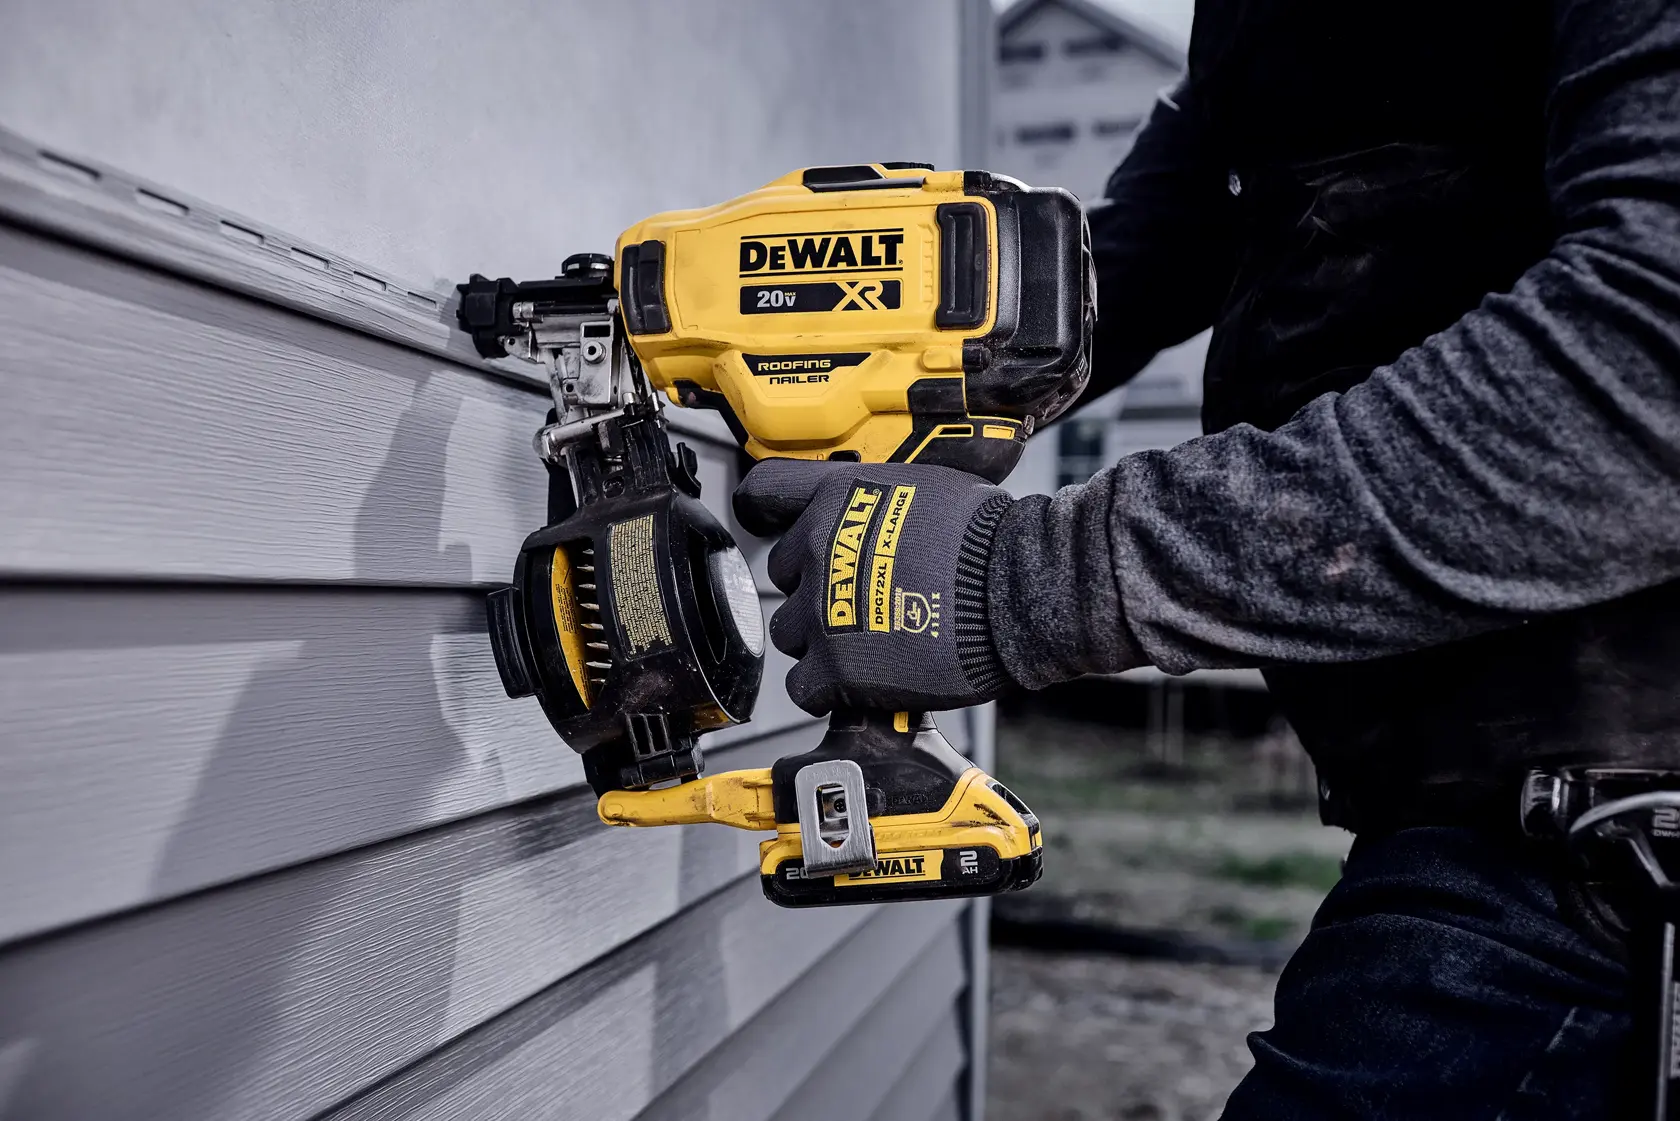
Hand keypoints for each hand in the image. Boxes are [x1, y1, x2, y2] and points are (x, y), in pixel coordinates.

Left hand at [732, 458, 1016, 715]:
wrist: (1016, 586)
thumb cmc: (988, 538)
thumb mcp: (925, 487)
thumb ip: (878, 503)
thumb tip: (875, 519)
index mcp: (837, 499)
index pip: (765, 494)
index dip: (776, 518)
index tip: (787, 533)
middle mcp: (818, 549)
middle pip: (784, 577)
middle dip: (814, 588)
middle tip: (859, 600)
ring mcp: (821, 610)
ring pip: (790, 634)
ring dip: (821, 641)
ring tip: (868, 643)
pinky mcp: (836, 667)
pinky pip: (804, 687)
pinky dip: (828, 690)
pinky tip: (862, 680)